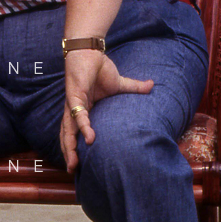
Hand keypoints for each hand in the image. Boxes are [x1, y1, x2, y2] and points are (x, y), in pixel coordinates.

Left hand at [60, 49, 153, 173]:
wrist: (89, 51)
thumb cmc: (99, 67)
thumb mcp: (118, 83)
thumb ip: (134, 88)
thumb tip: (152, 85)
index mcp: (82, 109)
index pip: (74, 132)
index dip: (74, 146)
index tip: (77, 163)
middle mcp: (74, 109)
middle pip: (67, 135)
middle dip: (69, 152)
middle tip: (72, 170)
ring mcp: (73, 104)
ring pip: (68, 129)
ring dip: (70, 146)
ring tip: (74, 163)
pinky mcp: (74, 96)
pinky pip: (78, 115)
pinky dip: (83, 126)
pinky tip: (89, 138)